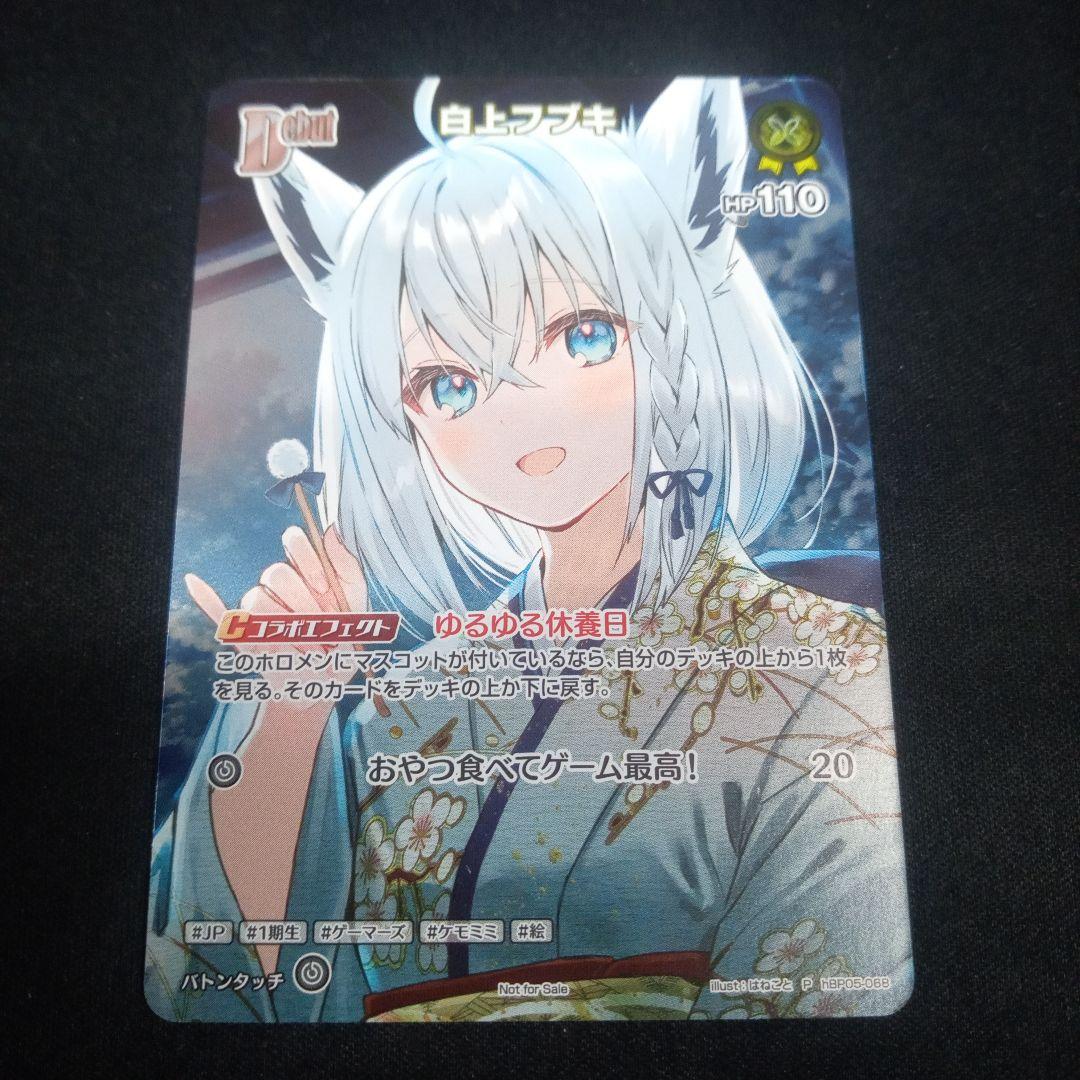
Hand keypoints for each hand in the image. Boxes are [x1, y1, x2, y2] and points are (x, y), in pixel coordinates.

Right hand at [185, 523, 367, 701]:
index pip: (294, 541)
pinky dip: (206, 597)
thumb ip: (346, 566)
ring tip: (308, 650)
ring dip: (284, 628)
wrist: (330, 678)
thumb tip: (329, 529)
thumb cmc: (345, 636)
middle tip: (322, 629)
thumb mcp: (357, 601)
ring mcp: (260, 609)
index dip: (307, 561)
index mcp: (304, 570)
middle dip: (301, 602)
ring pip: (256, 599)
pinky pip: (219, 612)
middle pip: (276, 573)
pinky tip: (194, 581)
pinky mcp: (244, 633)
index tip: (325, 589)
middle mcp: (279, 585)